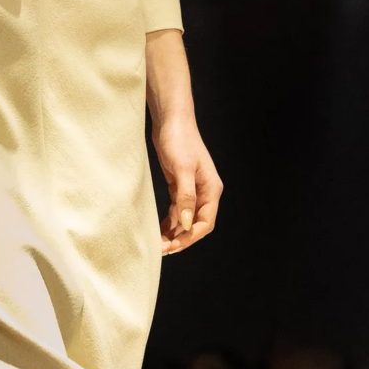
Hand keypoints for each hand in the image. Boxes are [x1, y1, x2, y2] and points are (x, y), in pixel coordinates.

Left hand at [153, 114, 222, 254]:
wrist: (171, 120)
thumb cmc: (179, 139)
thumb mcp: (182, 169)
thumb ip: (185, 196)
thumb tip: (186, 223)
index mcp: (211, 189)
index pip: (205, 222)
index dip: (190, 237)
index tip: (174, 245)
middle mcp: (204, 192)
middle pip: (196, 224)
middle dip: (181, 238)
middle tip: (162, 249)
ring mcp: (192, 189)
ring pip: (185, 219)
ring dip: (174, 232)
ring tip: (158, 244)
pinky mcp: (180, 185)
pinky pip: (177, 210)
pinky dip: (169, 221)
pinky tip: (159, 230)